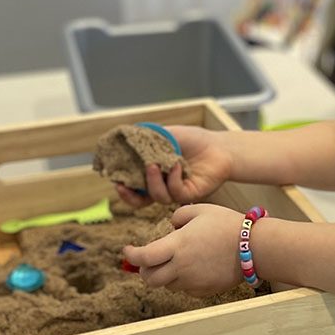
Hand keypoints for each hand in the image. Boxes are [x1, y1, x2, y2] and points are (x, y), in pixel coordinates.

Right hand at [115, 125, 233, 206]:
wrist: (219, 146)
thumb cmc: (194, 139)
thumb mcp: (168, 134)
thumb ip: (148, 137)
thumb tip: (125, 134)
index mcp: (153, 173)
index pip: (133, 186)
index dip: (122, 186)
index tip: (115, 179)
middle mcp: (163, 186)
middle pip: (140, 200)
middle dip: (129, 196)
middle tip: (123, 185)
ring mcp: (175, 191)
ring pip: (157, 197)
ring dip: (152, 182)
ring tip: (154, 165)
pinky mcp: (189, 195)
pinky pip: (176, 193)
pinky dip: (173, 179)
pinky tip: (177, 165)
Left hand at [122, 203, 246, 296]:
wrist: (254, 247)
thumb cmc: (228, 224)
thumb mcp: (202, 209)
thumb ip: (179, 214)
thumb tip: (171, 226)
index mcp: (177, 245)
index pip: (143, 258)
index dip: (130, 255)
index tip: (127, 250)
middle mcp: (181, 267)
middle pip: (150, 279)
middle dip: (145, 269)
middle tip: (150, 259)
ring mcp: (192, 281)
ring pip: (167, 285)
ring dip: (165, 274)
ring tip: (178, 260)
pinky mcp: (204, 291)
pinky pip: (185, 289)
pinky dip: (183, 280)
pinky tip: (195, 267)